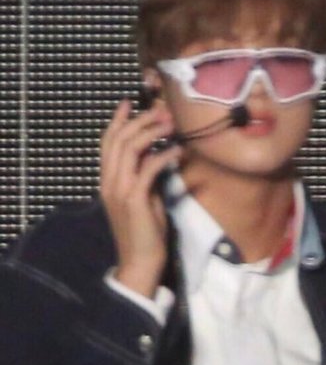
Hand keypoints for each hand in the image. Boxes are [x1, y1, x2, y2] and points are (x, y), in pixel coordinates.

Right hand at [100, 99, 181, 297]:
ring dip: (152, 131)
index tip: (128, 103)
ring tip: (170, 123)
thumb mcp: (142, 197)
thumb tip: (157, 156)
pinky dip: (164, 155)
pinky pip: (149, 168)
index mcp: (107, 180)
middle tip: (161, 110)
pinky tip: (178, 150)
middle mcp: (109, 181)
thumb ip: (144, 176)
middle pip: (118, 139)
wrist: (140, 261)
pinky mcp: (135, 199)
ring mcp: (119, 189)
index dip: (117, 121)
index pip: (107, 143)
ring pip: (130, 148)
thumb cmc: (143, 230)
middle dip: (140, 120)